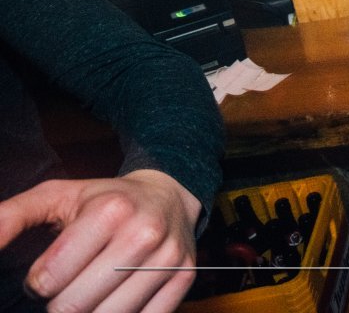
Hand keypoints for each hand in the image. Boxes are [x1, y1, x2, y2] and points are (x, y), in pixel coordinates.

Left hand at [0, 169, 201, 312]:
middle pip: (75, 305)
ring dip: (90, 312)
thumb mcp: (56, 196)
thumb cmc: (105, 199)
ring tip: (91, 290)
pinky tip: (116, 297)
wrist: (168, 194)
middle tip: (69, 283)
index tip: (51, 270)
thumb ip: (12, 217)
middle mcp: (143, 233)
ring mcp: (168, 258)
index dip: (39, 281)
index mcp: (110, 210)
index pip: (49, 279)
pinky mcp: (184, 277)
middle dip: (60, 302)